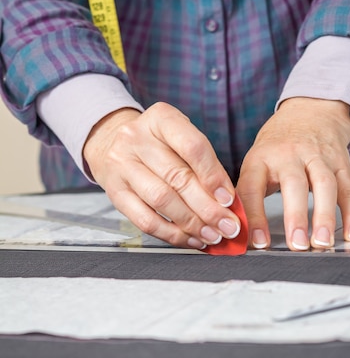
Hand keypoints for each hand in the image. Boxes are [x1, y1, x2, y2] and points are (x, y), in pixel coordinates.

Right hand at [83, 103, 240, 248]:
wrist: (112, 143)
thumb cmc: (158, 143)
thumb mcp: (181, 138)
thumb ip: (205, 164)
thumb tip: (228, 203)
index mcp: (161, 118)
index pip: (192, 146)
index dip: (213, 176)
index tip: (229, 199)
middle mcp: (136, 138)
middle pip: (178, 177)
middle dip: (208, 208)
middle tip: (228, 226)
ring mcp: (121, 165)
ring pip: (161, 200)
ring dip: (191, 223)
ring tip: (212, 235)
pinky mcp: (114, 192)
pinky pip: (144, 220)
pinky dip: (171, 234)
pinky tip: (190, 239)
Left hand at [237, 98, 349, 250]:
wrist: (310, 111)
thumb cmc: (277, 145)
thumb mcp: (255, 161)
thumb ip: (247, 193)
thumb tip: (236, 230)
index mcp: (262, 158)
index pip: (253, 187)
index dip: (254, 215)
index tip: (258, 241)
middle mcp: (290, 155)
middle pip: (294, 184)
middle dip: (296, 216)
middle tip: (296, 245)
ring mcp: (318, 158)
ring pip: (325, 186)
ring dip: (325, 216)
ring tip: (323, 243)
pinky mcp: (340, 164)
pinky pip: (349, 190)